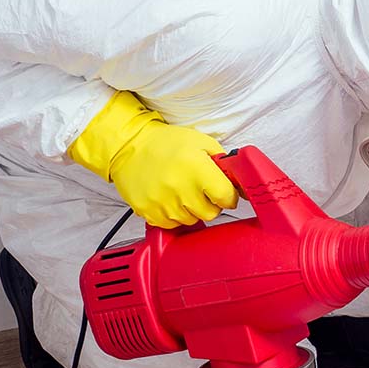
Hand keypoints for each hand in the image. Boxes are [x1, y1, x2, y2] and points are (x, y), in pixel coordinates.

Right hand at [69, 91, 237, 227]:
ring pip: (192, 220)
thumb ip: (223, 163)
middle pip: (211, 213)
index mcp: (197, 169)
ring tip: (182, 191)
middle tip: (201, 190)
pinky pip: (171, 225)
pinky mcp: (148, 212)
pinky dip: (174, 215)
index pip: (226, 197)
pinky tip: (169, 198)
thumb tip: (240, 181)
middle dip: (211, 203)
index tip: (224, 192)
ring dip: (192, 209)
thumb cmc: (167, 143)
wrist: (129, 146)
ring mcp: (163, 203)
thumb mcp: (202, 142)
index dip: (229, 195)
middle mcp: (180, 188)